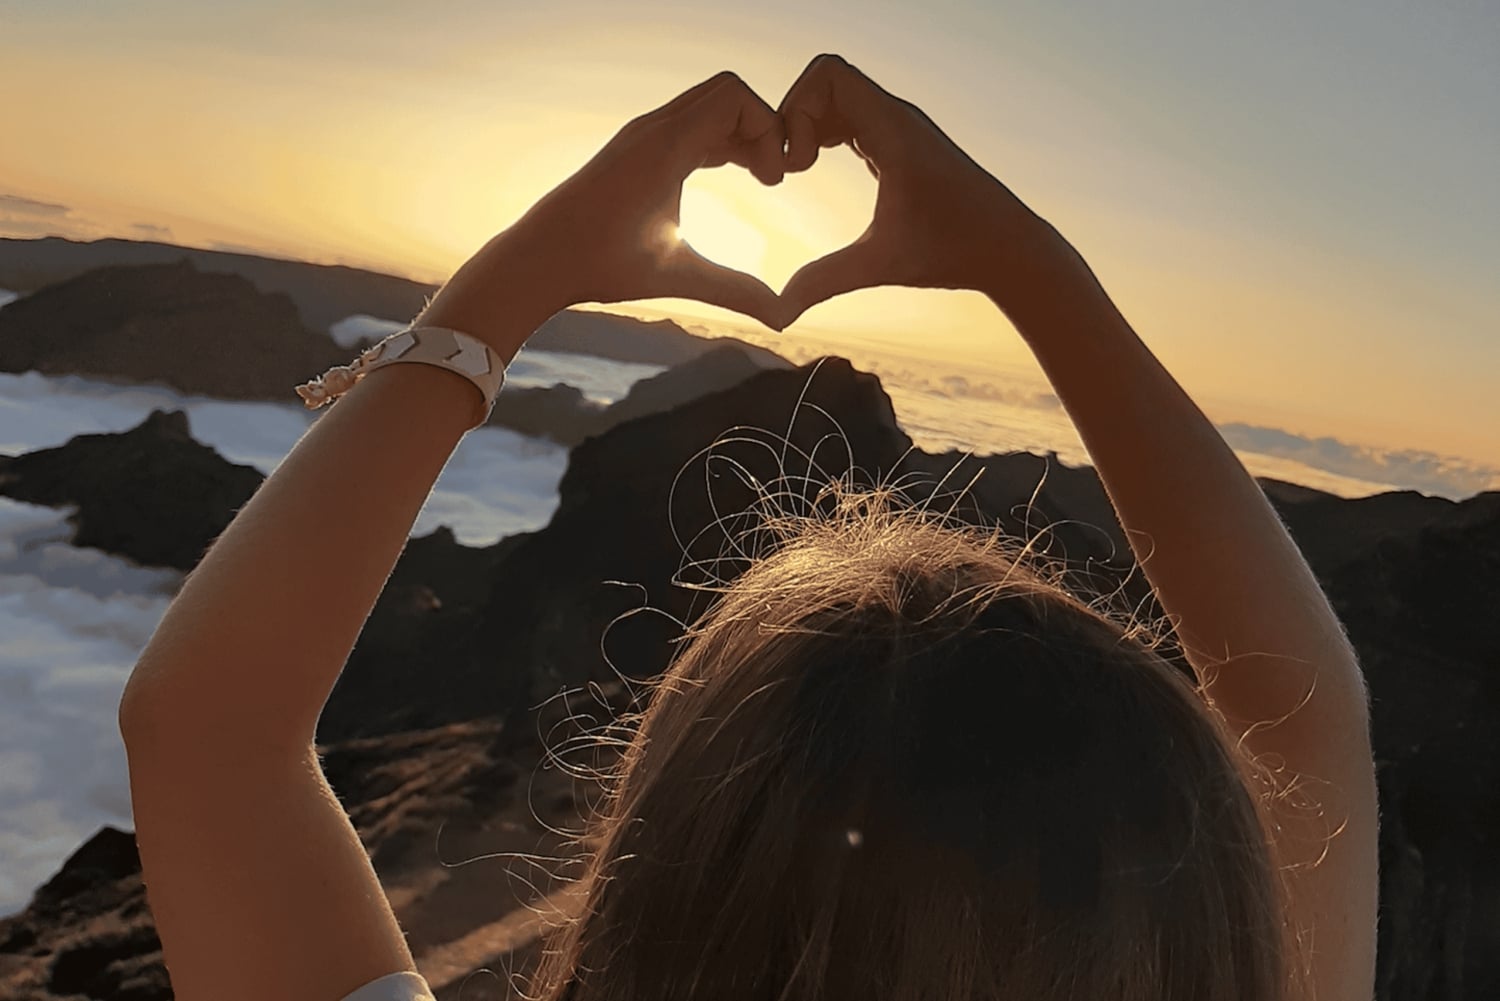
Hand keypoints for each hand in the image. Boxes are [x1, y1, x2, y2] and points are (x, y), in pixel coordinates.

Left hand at [507, 71, 787, 327]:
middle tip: (772, 177)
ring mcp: (641, 136)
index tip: (773, 182)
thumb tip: (783, 319)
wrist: (538, 258)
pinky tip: (727, 176)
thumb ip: (735, 291)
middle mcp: (653, 130)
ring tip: (758, 179)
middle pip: (727, 94)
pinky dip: (717, 139)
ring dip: (739, 134)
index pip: (735, 98)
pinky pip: (689, 124)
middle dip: (760, 128)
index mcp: (665, 146)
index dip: (768, 131)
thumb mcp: (676, 275)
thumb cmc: (600, 264)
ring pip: (707, 107)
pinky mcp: (634, 149)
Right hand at [776, 54, 1069, 325]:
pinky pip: (851, 116)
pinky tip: (815, 170)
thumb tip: (778, 312)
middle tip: (789, 168)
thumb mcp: (882, 266)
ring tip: (798, 170)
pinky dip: (824, 132)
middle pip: (826, 81)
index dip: (797, 110)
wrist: (1008, 248)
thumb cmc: (955, 251)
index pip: (829, 75)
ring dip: (809, 124)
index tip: (795, 166)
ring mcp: (900, 127)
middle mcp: (897, 118)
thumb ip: (825, 281)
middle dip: (795, 116)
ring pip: (838, 96)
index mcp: (894, 131)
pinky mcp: (900, 142)